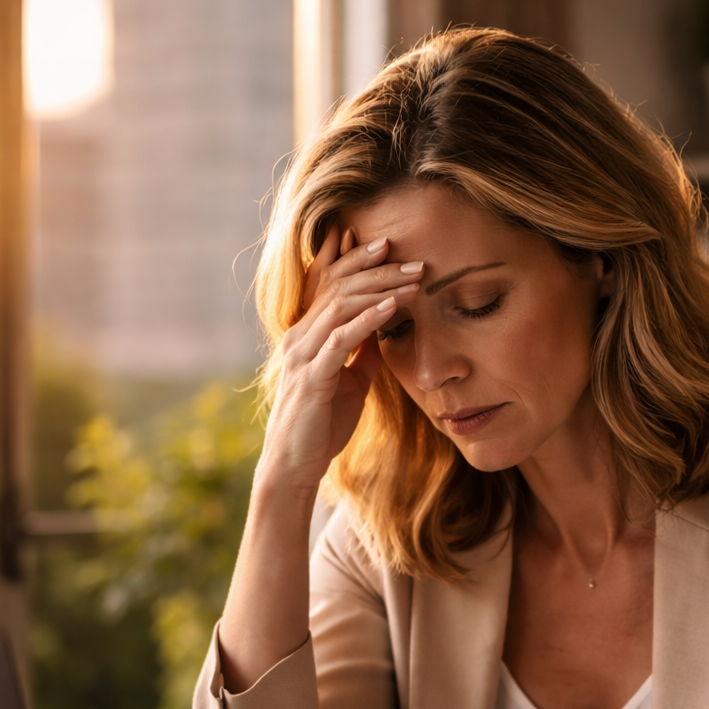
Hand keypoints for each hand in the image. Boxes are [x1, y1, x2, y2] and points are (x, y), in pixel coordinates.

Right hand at [258, 226, 422, 498]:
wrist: (295, 465)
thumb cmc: (321, 426)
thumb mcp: (350, 383)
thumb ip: (363, 354)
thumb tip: (386, 331)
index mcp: (306, 335)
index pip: (328, 285)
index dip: (352, 259)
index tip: (384, 242)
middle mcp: (299, 337)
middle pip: (337, 287)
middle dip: (376, 268)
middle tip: (412, 257)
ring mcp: (303, 355)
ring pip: (341, 306)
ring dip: (380, 289)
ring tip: (413, 278)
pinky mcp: (313, 377)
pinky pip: (341, 339)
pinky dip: (369, 320)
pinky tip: (393, 308)